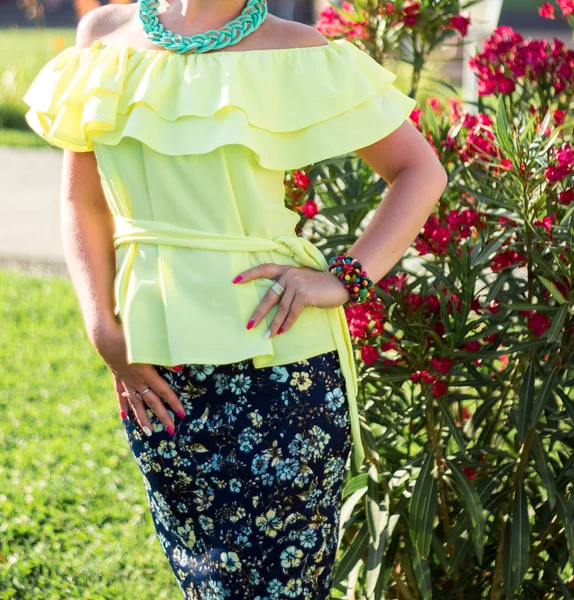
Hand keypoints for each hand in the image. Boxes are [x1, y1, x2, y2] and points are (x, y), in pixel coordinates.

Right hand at [92, 320, 186, 435]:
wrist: (104, 336)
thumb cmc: (129, 338)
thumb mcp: (149, 347)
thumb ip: (165, 359)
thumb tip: (180, 368)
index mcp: (146, 373)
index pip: (163, 391)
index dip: (173, 403)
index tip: (182, 414)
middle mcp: (136, 380)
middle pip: (152, 402)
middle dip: (162, 416)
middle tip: (170, 430)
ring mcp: (125, 380)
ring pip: (136, 403)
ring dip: (142, 418)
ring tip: (148, 432)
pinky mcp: (117, 377)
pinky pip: (121, 395)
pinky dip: (123, 406)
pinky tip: (124, 417)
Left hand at [232, 264, 349, 337]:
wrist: (340, 284)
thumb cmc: (320, 285)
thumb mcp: (302, 280)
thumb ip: (288, 286)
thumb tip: (274, 306)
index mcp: (286, 270)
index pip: (264, 269)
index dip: (249, 274)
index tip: (235, 281)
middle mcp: (289, 274)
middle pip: (269, 296)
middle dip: (259, 312)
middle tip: (249, 325)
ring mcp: (296, 284)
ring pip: (281, 308)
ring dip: (274, 324)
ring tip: (267, 336)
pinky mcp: (304, 294)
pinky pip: (292, 313)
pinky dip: (287, 324)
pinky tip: (282, 332)